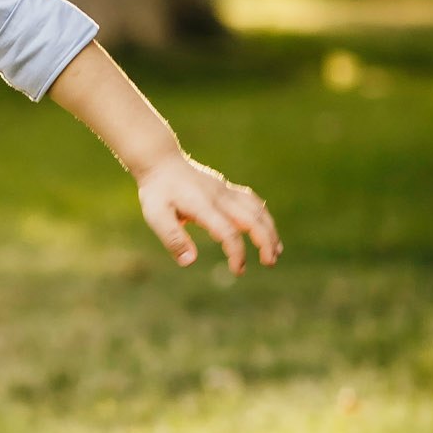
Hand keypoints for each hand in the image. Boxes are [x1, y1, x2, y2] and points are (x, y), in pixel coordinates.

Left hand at [137, 150, 280, 273]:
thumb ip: (173, 238)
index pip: (229, 232)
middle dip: (266, 241)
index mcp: (203, 205)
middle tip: (270, 262)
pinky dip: (263, 216)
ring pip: (257, 209)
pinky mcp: (226, 188)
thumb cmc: (157, 191)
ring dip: (270, 229)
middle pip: (253, 218)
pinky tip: (265, 229)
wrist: (161, 161)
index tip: (238, 270)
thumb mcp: (156, 216)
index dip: (237, 253)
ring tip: (276, 250)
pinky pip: (252, 201)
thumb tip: (190, 262)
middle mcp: (220, 196)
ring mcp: (225, 191)